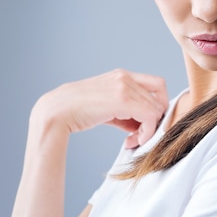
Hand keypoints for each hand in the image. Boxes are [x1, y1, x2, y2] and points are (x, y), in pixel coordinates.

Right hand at [33, 69, 168, 147]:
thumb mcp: (106, 107)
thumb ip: (125, 112)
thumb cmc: (77, 111)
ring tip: (133, 140)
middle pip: (160, 97)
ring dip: (149, 129)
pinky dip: (146, 132)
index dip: (158, 104)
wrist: (57, 112)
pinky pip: (149, 117)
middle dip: (155, 119)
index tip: (146, 121)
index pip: (157, 84)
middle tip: (140, 135)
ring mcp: (124, 86)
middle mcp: (125, 77)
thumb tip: (141, 125)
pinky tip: (131, 141)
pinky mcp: (122, 100)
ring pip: (156, 109)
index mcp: (122, 75)